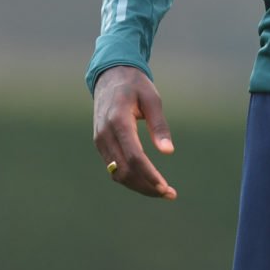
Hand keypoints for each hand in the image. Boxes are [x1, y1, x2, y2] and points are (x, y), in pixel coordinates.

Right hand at [92, 65, 177, 199]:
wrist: (110, 76)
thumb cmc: (135, 85)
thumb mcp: (152, 99)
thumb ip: (159, 126)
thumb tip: (168, 152)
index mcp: (118, 121)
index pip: (134, 156)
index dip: (149, 175)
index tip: (165, 187)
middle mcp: (105, 135)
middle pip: (124, 171)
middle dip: (147, 186)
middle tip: (170, 194)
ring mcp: (100, 141)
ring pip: (117, 174)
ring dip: (139, 186)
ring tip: (162, 191)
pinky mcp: (100, 144)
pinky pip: (113, 167)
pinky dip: (130, 178)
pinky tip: (147, 181)